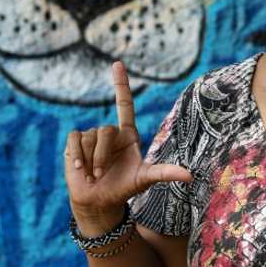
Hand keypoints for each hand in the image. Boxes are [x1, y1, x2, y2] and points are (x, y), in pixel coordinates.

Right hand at [64, 61, 191, 232]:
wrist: (100, 202)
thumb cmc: (124, 188)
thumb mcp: (145, 180)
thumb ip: (166, 173)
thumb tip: (190, 175)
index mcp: (128, 134)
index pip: (124, 104)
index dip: (121, 84)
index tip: (117, 64)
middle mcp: (110, 133)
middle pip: (105, 130)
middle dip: (102, 155)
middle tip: (102, 175)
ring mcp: (91, 137)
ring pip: (89, 137)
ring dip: (91, 160)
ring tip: (93, 175)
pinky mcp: (75, 144)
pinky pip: (75, 140)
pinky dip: (77, 156)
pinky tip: (79, 169)